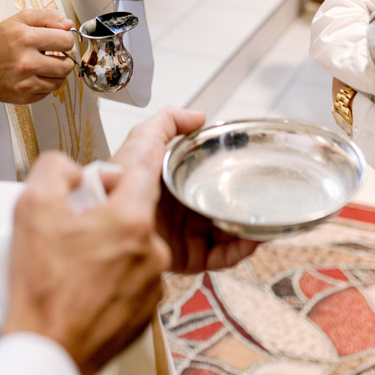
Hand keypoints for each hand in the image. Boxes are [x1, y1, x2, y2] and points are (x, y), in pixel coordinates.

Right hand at [0, 8, 76, 103]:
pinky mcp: (24, 96)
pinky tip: (35, 75)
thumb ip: (47, 17)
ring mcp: (25, 82)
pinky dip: (45, 84)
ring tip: (44, 65)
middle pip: (67, 65)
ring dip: (56, 73)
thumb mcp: (19, 20)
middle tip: (55, 55)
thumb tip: (68, 24)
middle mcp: (26, 62)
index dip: (65, 39)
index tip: (58, 41)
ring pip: (60, 81)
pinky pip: (48, 92)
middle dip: (64, 59)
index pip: (66, 41)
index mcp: (26, 39)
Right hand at [3, 153, 171, 374]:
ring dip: (110, 245)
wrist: (45, 353)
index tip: (146, 147)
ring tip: (75, 262)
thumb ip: (54, 170)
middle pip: (137, 208)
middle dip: (109, 209)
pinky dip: (113, 275)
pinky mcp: (146, 308)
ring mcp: (152, 282)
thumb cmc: (41, 293)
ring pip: (135, 245)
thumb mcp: (32, 210)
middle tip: (75, 226)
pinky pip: (134, 277)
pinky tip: (85, 284)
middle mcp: (152, 250)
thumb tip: (69, 168)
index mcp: (132, 220)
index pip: (146, 167)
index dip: (134, 155)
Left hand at [111, 107, 259, 273]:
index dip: (231, 174)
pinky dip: (239, 250)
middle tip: (266, 198)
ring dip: (248, 228)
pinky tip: (252, 239)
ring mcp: (185, 235)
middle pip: (221, 208)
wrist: (108, 221)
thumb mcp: (143, 141)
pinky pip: (220, 257)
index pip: (209, 178)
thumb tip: (199, 116)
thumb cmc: (121, 180)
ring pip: (227, 234)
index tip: (252, 168)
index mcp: (174, 184)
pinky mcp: (186, 258)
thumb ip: (167, 122)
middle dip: (244, 205)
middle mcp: (182, 210)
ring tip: (264, 221)